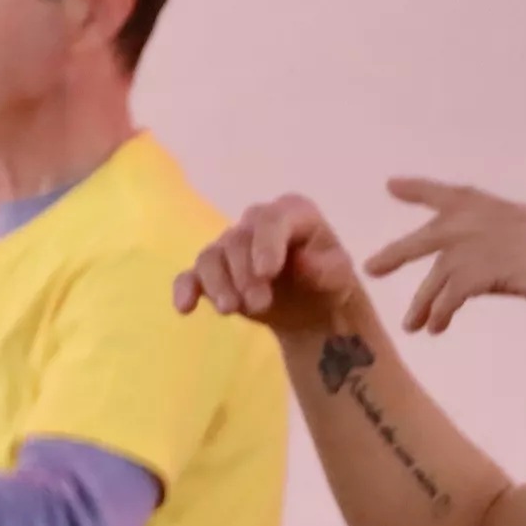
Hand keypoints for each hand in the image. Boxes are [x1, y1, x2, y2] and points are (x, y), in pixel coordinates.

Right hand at [175, 195, 366, 335]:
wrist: (312, 307)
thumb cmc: (327, 284)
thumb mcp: (340, 278)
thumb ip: (329, 269)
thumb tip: (303, 262)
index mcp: (292, 214)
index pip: (272, 219)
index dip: (266, 243)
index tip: (267, 272)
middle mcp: (256, 224)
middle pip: (237, 240)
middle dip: (244, 274)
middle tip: (259, 305)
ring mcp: (230, 246)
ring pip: (210, 256)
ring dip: (217, 284)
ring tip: (230, 311)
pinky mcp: (212, 272)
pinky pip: (190, 275)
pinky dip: (185, 289)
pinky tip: (185, 307)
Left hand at [365, 177, 525, 334]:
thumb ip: (501, 251)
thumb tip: (467, 275)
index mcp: (508, 210)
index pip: (457, 194)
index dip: (424, 189)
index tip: (392, 185)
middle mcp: (498, 218)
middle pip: (434, 231)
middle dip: (400, 251)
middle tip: (371, 268)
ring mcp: (496, 239)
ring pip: (440, 270)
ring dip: (423, 301)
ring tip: (413, 325)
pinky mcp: (497, 266)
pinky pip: (452, 291)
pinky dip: (441, 311)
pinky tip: (436, 327)